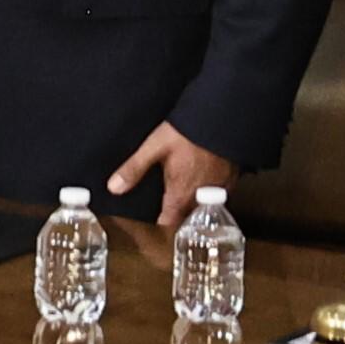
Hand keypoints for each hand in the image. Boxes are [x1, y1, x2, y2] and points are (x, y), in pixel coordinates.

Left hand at [108, 124, 235, 231]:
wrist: (222, 119)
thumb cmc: (188, 132)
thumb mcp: (154, 147)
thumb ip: (134, 169)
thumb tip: (114, 188)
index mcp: (180, 194)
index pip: (168, 223)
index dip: (159, 224)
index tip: (153, 222)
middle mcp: (200, 198)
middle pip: (187, 218)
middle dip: (177, 216)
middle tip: (167, 206)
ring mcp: (218, 191)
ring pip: (203, 208)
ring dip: (194, 205)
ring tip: (185, 194)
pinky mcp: (230, 180)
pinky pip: (219, 196)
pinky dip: (210, 194)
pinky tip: (203, 181)